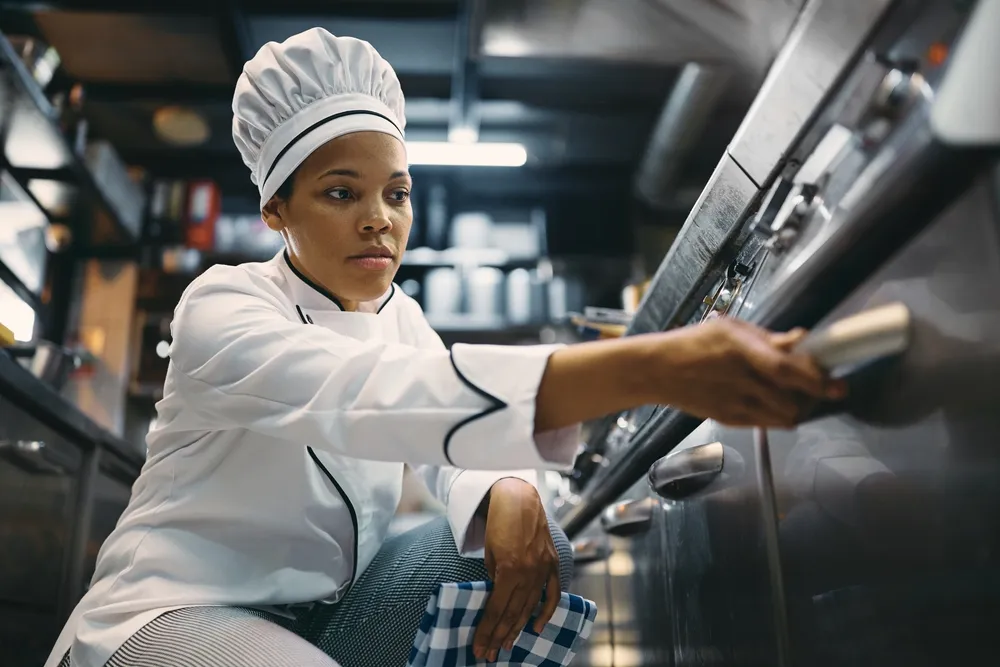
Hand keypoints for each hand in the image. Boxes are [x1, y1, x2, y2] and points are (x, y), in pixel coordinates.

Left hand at [473, 478, 559, 661]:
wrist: (520, 497)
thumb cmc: (498, 521)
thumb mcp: (489, 551)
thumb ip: (494, 576)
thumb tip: (497, 598)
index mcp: (509, 568)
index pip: (496, 608)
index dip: (488, 630)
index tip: (480, 647)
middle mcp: (528, 571)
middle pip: (513, 612)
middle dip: (499, 635)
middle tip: (489, 653)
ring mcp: (543, 568)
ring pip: (531, 606)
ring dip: (518, 628)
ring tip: (506, 645)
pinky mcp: (552, 562)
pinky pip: (552, 592)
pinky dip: (546, 611)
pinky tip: (537, 627)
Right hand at [656, 318, 846, 427]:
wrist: (659, 370)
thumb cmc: (695, 343)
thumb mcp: (729, 329)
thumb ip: (766, 337)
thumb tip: (801, 339)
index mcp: (741, 349)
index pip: (787, 369)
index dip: (816, 379)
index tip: (836, 383)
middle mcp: (739, 378)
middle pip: (792, 398)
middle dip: (814, 396)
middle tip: (825, 389)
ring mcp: (733, 402)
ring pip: (784, 416)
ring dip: (797, 408)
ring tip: (798, 396)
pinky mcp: (728, 418)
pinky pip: (767, 424)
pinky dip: (778, 417)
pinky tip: (775, 404)